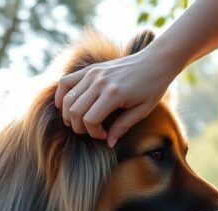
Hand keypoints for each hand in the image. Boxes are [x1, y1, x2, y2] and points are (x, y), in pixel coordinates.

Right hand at [54, 45, 179, 145]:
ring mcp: (93, 73)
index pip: (90, 120)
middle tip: (90, 131)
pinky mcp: (90, 69)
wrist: (156, 60)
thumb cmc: (153, 87)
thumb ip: (122, 126)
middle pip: (75, 111)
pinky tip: (63, 106)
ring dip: (69, 115)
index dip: (93, 133)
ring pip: (68, 99)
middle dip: (79, 127)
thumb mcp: (142, 110)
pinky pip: (66, 82)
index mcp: (114, 94)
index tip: (104, 135)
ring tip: (79, 122)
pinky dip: (61, 95)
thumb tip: (108, 143)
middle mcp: (100, 82)